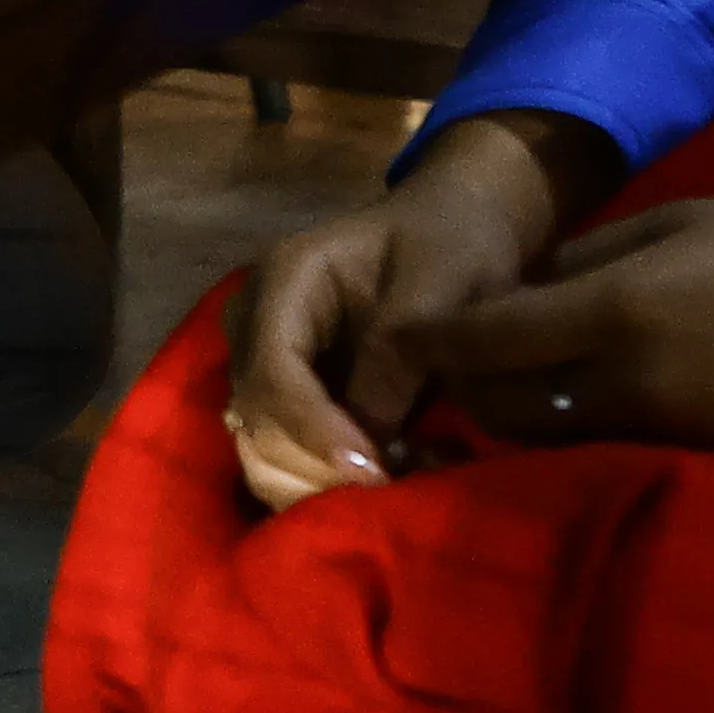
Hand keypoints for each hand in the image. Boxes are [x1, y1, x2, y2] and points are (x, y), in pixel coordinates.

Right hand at [225, 109, 614, 506]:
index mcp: (284, 279)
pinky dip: (332, 485)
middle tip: (401, 483)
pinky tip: (393, 475)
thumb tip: (368, 442)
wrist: (457, 226)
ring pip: (261, 451)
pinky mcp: (292, 400)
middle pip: (256, 418)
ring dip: (325, 486)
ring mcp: (268, 365)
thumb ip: (397, 352)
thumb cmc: (451, 241)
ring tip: (403, 478)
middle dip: (321, 467)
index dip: (312, 428)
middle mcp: (257, 325)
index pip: (272, 368)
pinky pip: (288, 461)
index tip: (373, 470)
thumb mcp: (440, 281)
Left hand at [399, 176, 713, 450]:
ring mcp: (664, 434)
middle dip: (463, 392)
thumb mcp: (672, 224)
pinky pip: (604, 454)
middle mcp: (629, 385)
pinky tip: (563, 416)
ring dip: (511, 422)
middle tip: (437, 371)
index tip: (397, 337)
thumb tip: (519, 291)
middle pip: (504, 409)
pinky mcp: (696, 462)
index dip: (433, 340)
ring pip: (550, 443)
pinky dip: (569, 439)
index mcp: (618, 314)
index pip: (491, 339)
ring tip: (487, 397)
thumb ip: (587, 263)